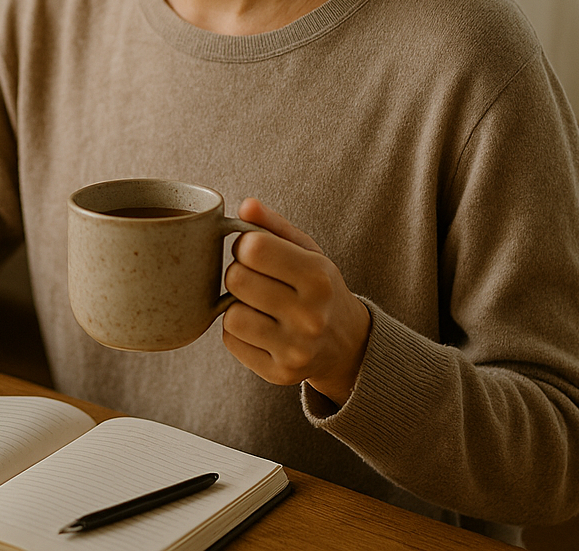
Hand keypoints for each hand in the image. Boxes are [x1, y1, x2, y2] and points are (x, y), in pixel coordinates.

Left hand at [221, 199, 371, 405]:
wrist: (347, 344)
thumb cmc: (318, 288)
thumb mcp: (307, 251)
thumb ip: (274, 226)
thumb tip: (245, 205)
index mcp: (318, 277)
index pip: (253, 248)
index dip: (245, 246)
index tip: (255, 253)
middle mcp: (310, 316)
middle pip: (236, 279)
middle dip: (239, 274)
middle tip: (256, 279)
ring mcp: (295, 349)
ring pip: (230, 315)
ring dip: (236, 306)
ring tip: (258, 305)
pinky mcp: (279, 374)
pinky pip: (231, 341)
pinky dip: (238, 333)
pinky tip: (260, 328)